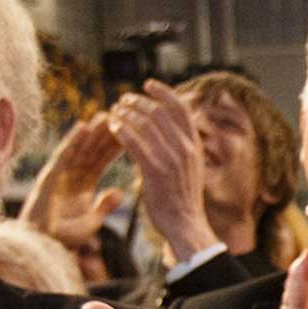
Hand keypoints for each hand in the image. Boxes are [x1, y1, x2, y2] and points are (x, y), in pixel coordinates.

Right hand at [20, 113, 125, 278]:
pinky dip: (73, 140)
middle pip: (92, 150)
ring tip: (107, 115)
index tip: (131, 132)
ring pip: (80, 148)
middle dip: (106, 134)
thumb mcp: (92, 220)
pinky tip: (83, 127)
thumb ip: (105, 205)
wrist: (43, 246)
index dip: (115, 147)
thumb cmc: (64, 236)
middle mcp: (71, 175)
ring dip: (93, 132)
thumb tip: (120, 193)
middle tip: (122, 116)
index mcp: (83, 185)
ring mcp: (60, 174)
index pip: (102, 161)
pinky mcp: (50, 176)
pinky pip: (64, 155)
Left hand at [111, 80, 221, 266]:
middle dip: (138, 101)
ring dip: (126, 113)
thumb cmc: (183, 197)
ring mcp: (171, 159)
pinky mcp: (155, 171)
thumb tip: (171, 127)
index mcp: (195, 145)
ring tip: (114, 112)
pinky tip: (112, 127)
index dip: (163, 92)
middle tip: (123, 100)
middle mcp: (186, 149)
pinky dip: (121, 130)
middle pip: (159, 112)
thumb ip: (183, 146)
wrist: (185, 224)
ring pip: (144, 124)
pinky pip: (134, 142)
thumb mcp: (191, 167)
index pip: (181, 108)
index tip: (147, 84)